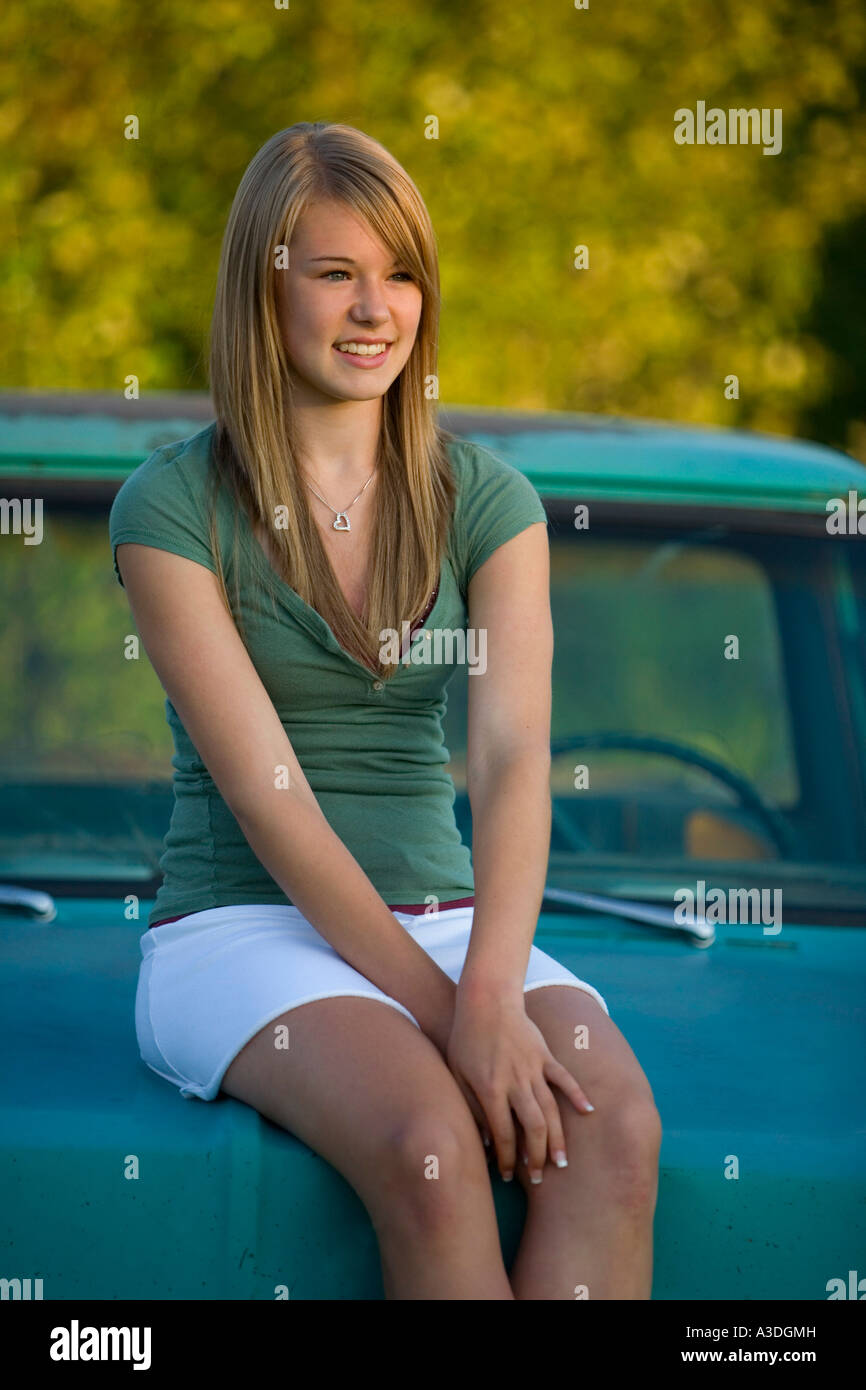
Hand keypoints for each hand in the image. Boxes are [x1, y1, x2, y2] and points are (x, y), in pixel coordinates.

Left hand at [445, 987, 593, 1181]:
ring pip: (550, 1109)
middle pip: (532, 1127)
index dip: (506, 1159)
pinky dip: (577, 1094)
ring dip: (557, 1138)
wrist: (486, 1001)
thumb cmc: (466, 1039)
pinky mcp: (545, 1055)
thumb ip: (471, 1107)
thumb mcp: (458, 1074)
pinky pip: (564, 1078)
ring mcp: (533, 1068)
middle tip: (539, 1178)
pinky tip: (588, 1111)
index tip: (507, 1176)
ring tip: (562, 1162)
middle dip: (536, 1157)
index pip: (502, 1134)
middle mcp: (515, 1082)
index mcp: (490, 1089)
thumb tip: (485, 1141)